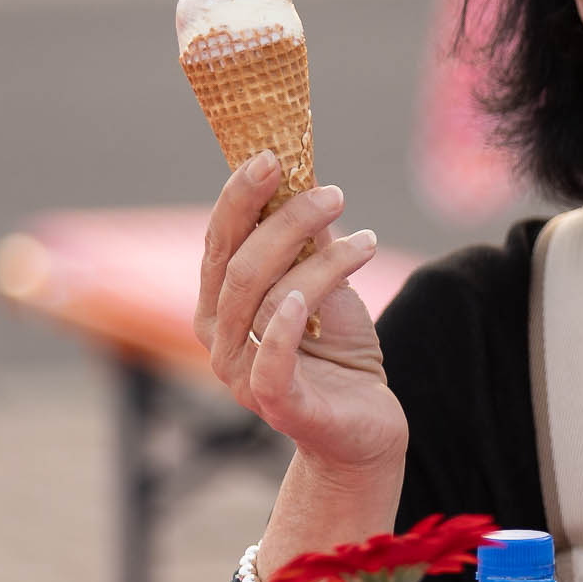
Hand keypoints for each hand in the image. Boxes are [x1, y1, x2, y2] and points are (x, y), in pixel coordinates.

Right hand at [196, 152, 406, 479]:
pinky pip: (269, 362)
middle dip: (282, 220)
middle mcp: (217, 337)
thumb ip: (308, 244)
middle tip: (332, 194)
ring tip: (365, 239)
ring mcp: (241, 374)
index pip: (219, 241)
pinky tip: (309, 300)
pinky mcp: (276, 404)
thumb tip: (306, 182)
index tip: (273, 155)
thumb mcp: (325, 287)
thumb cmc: (337, 352)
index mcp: (218, 303)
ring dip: (319, 262)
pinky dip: (285, 327)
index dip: (240, 197)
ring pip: (267, 300)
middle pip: (240, 266)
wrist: (364, 426)